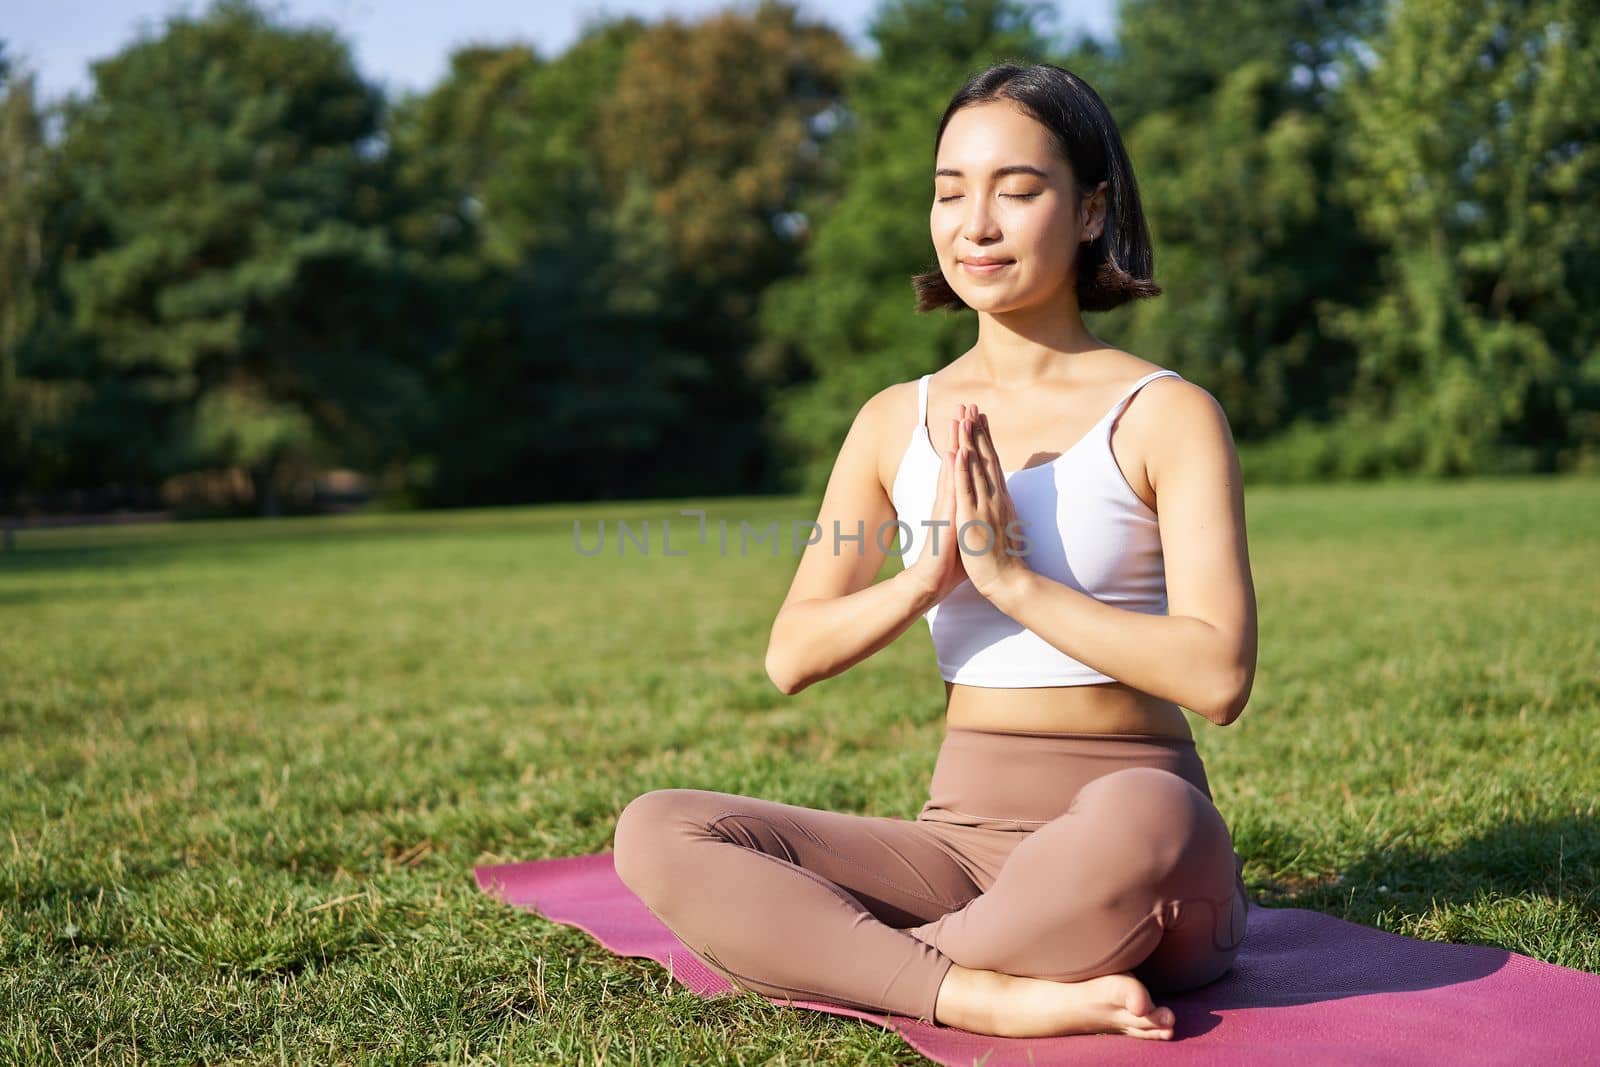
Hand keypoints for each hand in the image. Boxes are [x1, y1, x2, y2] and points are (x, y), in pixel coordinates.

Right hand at [906, 406, 971, 604]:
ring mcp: (945, 507)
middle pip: (956, 459)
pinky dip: (952, 471)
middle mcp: (949, 500)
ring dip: (955, 442)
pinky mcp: (944, 519)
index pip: (964, 465)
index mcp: (957, 502)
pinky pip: (949, 490)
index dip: (970, 442)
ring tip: (958, 418)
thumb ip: (969, 519)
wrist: (930, 584)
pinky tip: (954, 454)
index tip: (975, 419)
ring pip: (951, 468)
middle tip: (965, 403)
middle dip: (961, 431)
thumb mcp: (963, 534)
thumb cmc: (948, 564)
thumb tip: (980, 511)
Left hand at [954, 406, 1031, 601]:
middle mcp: (993, 497)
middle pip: (985, 457)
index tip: (980, 417)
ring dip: (968, 441)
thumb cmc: (1004, 558)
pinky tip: (957, 451)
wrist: (1008, 581)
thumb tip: (1002, 496)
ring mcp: (983, 506)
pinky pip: (965, 489)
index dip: (985, 439)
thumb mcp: (1002, 526)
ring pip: (975, 467)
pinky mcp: (972, 518)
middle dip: (977, 430)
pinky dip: (962, 469)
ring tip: (963, 417)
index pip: (991, 462)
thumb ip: (1000, 508)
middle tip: (972, 405)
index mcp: (998, 499)